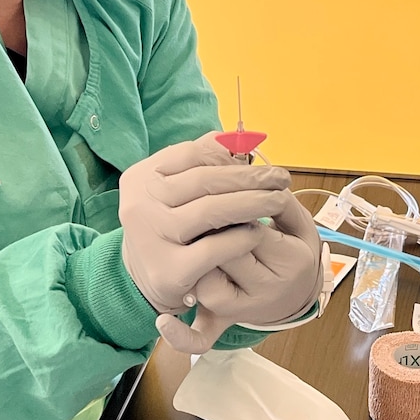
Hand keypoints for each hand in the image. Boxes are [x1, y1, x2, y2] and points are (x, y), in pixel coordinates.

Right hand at [119, 132, 296, 315]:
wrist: (151, 279)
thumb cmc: (173, 226)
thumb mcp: (177, 191)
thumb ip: (202, 162)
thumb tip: (241, 140)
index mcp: (141, 178)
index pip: (192, 154)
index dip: (231, 154)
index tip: (260, 158)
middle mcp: (139, 206)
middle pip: (204, 181)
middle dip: (250, 177)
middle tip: (280, 178)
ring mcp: (151, 240)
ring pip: (211, 211)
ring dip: (252, 203)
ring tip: (277, 201)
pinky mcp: (168, 272)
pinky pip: (213, 249)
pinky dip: (240, 238)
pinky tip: (257, 233)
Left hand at [156, 195, 324, 354]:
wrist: (293, 292)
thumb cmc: (293, 250)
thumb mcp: (299, 225)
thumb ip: (280, 202)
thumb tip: (243, 180)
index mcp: (291, 262)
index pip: (251, 232)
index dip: (231, 208)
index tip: (222, 194)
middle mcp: (266, 291)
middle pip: (226, 258)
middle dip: (210, 231)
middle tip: (199, 212)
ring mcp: (241, 310)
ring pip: (207, 287)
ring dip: (195, 262)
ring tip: (191, 240)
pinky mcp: (223, 323)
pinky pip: (201, 337)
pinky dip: (181, 334)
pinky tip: (164, 322)